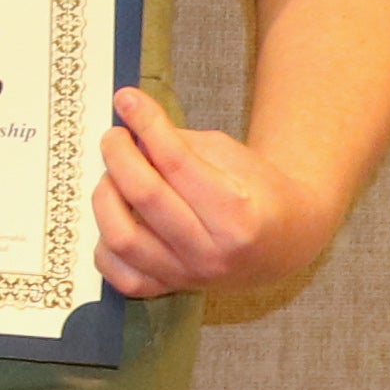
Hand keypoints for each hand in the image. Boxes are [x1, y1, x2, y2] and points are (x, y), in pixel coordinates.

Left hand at [97, 84, 320, 298]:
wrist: (284, 241)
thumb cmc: (258, 192)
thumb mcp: (232, 157)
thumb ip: (180, 144)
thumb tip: (130, 127)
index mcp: (239, 216)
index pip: (177, 164)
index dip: (147, 126)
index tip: (126, 100)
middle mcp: (212, 253)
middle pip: (146, 198)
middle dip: (120, 156)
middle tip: (114, 136)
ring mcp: (187, 276)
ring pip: (121, 238)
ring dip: (105, 197)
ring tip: (112, 175)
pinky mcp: (168, 289)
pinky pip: (118, 273)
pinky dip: (105, 244)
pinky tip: (117, 217)